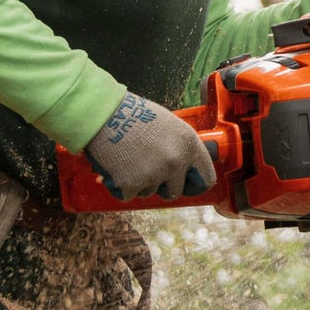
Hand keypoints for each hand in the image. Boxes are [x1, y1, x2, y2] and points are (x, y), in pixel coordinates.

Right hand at [83, 93, 216, 201]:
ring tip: (129, 158)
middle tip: (147, 169)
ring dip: (140, 182)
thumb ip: (182, 148)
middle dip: (162, 186)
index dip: (194, 184)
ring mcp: (155, 174)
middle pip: (175, 191)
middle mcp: (176, 162)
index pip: (206, 179)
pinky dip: (121, 185)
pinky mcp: (132, 184)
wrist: (103, 113)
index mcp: (190, 145)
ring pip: (150, 192)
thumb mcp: (170, 126)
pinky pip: (130, 195)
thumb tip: (188, 168)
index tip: (184, 184)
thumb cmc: (134, 115)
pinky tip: (117, 165)